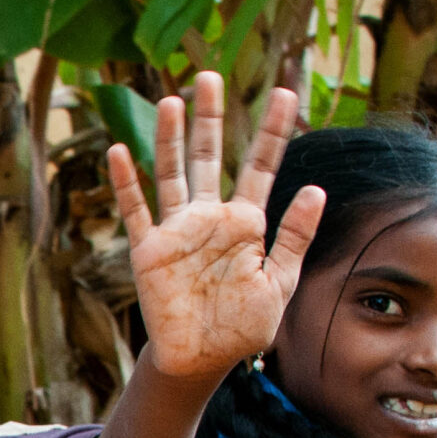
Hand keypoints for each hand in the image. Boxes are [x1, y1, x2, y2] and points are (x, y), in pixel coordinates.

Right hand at [109, 74, 325, 381]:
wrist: (202, 360)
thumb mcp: (281, 282)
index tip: (284, 94)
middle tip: (212, 76)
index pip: (261, 166)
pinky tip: (121, 151)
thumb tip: (315, 188)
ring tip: (175, 100)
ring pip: (173, 173)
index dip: (273, 130)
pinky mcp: (150, 251)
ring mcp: (178, 232)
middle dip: (213, 118)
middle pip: (210, 156)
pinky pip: (136, 210)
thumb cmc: (242, 327)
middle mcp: (210, 219)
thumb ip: (294, 237)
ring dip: (172, 138)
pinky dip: (127, 182)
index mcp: (246, 224)